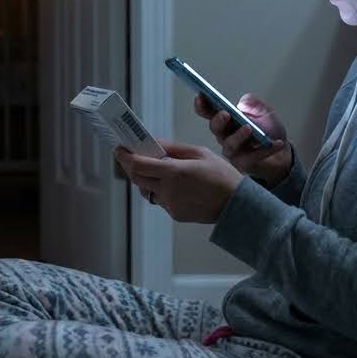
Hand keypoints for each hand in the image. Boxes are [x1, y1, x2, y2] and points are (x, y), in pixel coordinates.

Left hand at [114, 140, 243, 223]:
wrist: (237, 205)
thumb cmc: (221, 175)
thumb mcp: (200, 153)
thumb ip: (173, 148)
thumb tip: (154, 143)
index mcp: (174, 172)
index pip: (139, 165)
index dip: (125, 157)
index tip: (120, 149)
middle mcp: (169, 190)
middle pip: (138, 179)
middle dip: (132, 167)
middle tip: (133, 157)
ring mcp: (171, 205)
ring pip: (148, 190)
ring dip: (148, 180)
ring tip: (160, 171)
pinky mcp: (175, 214)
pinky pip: (161, 200)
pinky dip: (162, 191)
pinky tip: (177, 185)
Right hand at [193, 93, 293, 186]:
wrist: (282, 154)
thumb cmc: (268, 131)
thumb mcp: (264, 113)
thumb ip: (255, 105)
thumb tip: (244, 101)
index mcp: (226, 121)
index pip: (209, 112)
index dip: (202, 105)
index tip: (201, 96)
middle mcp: (225, 136)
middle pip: (215, 128)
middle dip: (218, 121)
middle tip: (225, 114)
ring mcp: (233, 151)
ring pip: (229, 145)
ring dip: (238, 136)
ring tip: (249, 128)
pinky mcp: (244, 164)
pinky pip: (252, 157)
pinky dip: (265, 150)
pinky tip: (276, 143)